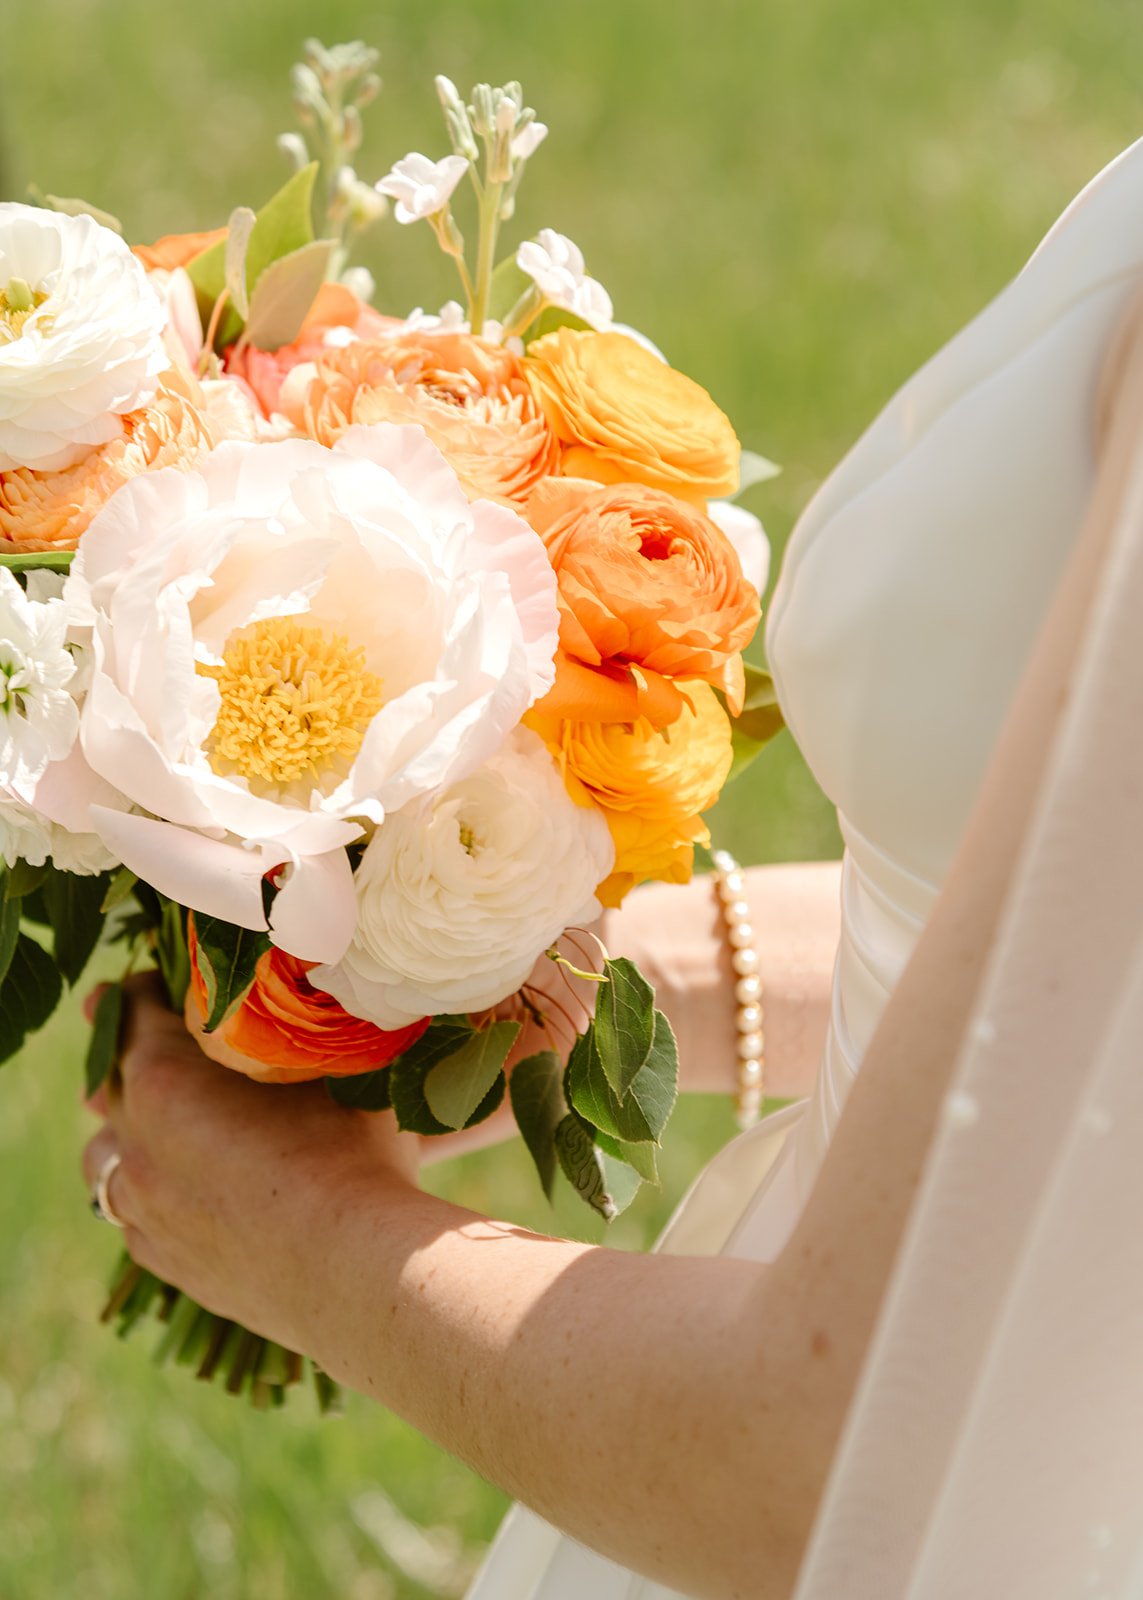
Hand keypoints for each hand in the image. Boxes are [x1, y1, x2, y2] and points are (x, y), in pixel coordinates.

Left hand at [81, 972, 420, 1350]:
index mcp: (163, 1078)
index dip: (145, 992)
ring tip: (162, 1124)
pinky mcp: (165, 1259)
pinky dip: (149, 1193)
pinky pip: (133, 1216)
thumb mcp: (333, 1069)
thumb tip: (335, 992)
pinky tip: (183, 1191)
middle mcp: (136, 1142)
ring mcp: (143, 1207)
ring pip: (103, 1158)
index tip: (165, 984)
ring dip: (127, 1133)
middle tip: (167, 1046)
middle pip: (107, 1083)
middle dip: (131, 1059)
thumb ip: (306, 1033)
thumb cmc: (349, 1152)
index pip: (128, 1012)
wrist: (354, 1268)